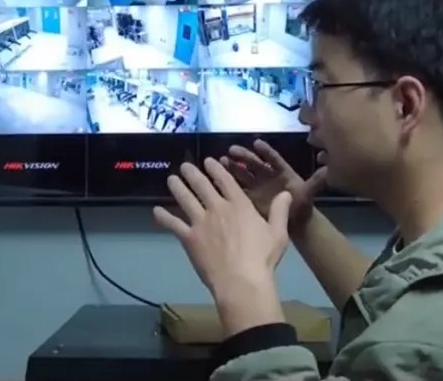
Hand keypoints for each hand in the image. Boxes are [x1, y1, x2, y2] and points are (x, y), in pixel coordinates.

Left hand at [154, 158, 290, 334]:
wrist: (241, 280)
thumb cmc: (262, 258)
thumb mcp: (278, 233)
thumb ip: (280, 211)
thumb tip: (286, 193)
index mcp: (240, 205)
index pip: (226, 181)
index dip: (216, 169)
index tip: (208, 161)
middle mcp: (218, 209)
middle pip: (202, 186)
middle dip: (192, 173)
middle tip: (185, 166)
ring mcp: (201, 222)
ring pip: (186, 199)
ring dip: (177, 187)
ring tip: (171, 179)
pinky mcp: (189, 238)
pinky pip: (173, 224)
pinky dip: (164, 217)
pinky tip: (156, 211)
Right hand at [221, 140, 328, 232]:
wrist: (295, 223)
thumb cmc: (302, 206)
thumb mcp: (309, 193)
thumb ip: (317, 182)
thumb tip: (329, 170)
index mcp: (282, 171)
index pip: (273, 159)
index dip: (266, 151)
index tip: (257, 144)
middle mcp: (267, 175)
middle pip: (255, 163)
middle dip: (244, 156)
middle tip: (232, 150)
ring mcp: (257, 185)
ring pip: (243, 172)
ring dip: (233, 166)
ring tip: (222, 160)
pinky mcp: (249, 196)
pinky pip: (237, 187)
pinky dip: (228, 182)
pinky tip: (216, 177)